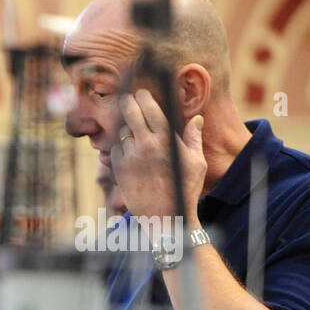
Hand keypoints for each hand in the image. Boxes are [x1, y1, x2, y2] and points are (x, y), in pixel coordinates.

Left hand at [108, 90, 205, 223]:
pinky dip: (118, 148)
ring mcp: (129, 158)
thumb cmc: (184, 189)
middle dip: (128, 103)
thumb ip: (193, 138)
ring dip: (125, 129)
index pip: (150, 110)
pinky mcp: (118, 170)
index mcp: (165, 140)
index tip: (141, 93)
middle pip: (131, 115)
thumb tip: (196, 119)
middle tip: (127, 98)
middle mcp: (145, 146)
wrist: (164, 216)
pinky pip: (113, 151)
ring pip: (121, 133)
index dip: (144, 98)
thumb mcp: (196, 163)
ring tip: (131, 129)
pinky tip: (126, 150)